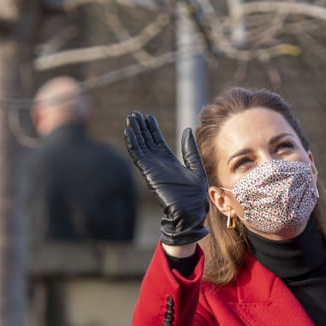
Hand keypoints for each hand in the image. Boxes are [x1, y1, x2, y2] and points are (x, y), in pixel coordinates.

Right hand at [124, 112, 209, 246]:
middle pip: (147, 141)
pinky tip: (128, 131)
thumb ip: (190, 150)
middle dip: (141, 127)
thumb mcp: (196, 168)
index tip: (148, 116)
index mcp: (170, 162)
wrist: (189, 212)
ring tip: (131, 117)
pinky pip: (138, 155)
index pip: (158, 141)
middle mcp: (159, 163)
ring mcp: (152, 167)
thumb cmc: (195, 196)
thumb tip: (187, 130)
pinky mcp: (148, 172)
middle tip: (135, 113)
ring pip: (140, 145)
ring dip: (135, 132)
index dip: (152, 129)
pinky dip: (133, 143)